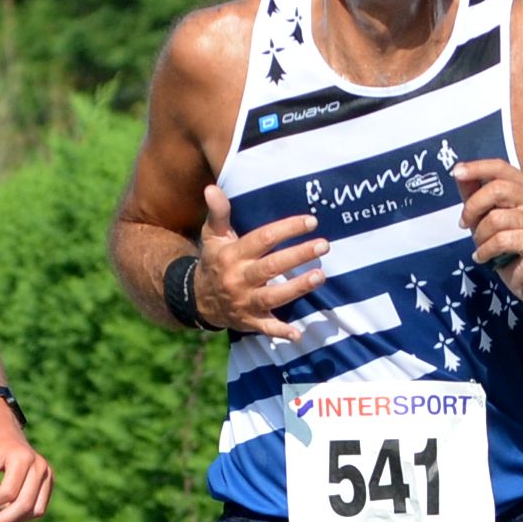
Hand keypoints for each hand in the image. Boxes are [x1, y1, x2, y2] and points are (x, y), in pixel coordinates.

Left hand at [0, 401, 52, 521]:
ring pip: (35, 509)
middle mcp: (40, 466)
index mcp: (22, 458)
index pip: (8, 492)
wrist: (2, 428)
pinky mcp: (49, 480)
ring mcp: (47, 473)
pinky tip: (6, 514)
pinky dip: (24, 515)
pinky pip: (39, 507)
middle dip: (3, 520)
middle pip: (24, 504)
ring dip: (15, 519)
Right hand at [196, 184, 325, 338]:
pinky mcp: (249, 321)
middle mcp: (238, 278)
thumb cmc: (215, 261)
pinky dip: (280, 332)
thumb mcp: (212, 236)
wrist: (198, 299)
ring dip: (297, 288)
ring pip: (272, 296)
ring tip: (320, 276)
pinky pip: (265, 328)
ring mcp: (244, 301)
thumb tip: (211, 188)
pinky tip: (298, 333)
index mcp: (232, 255)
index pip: (263, 239)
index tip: (311, 221)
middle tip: (323, 246)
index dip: (287, 229)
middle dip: (298, 255)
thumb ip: (219, 213)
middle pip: (271, 266)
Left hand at [452, 159, 522, 306]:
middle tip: (464, 224)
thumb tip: (459, 173)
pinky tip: (483, 257)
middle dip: (473, 207)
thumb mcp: (488, 216)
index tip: (456, 173)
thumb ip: (476, 193)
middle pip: (496, 190)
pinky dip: (485, 251)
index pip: (501, 168)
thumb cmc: (510, 246)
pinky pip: (500, 240)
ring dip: (480, 236)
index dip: (477, 168)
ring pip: (495, 218)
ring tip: (481, 246)